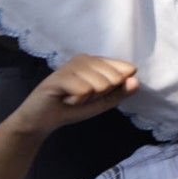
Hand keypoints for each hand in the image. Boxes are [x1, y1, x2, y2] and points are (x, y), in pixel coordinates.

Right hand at [9, 55, 138, 136]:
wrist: (41, 120)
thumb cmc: (72, 108)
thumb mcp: (101, 102)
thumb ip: (120, 93)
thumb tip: (136, 81)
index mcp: (97, 61)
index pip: (125, 70)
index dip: (113, 89)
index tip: (95, 94)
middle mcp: (84, 58)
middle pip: (114, 78)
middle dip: (100, 95)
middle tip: (80, 97)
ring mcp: (70, 65)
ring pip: (100, 85)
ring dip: (87, 99)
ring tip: (71, 98)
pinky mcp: (59, 76)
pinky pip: (84, 91)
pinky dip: (77, 101)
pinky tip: (64, 99)